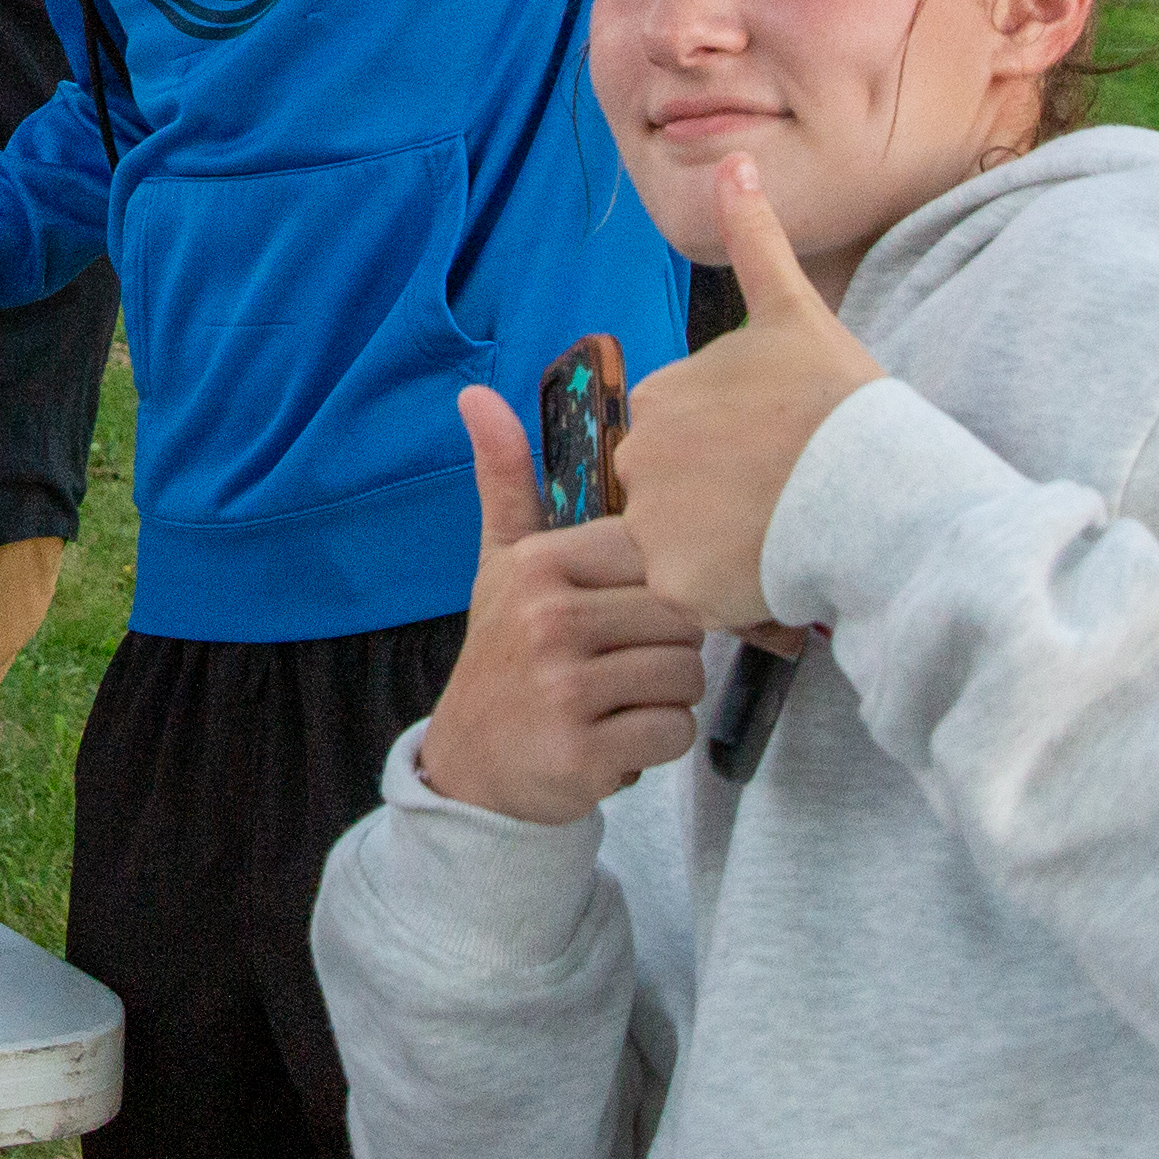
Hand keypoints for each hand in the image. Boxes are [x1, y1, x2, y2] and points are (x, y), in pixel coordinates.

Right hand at [411, 382, 717, 825]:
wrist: (473, 765)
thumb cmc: (505, 654)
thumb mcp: (500, 564)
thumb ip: (505, 481)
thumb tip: (475, 393)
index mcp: (540, 564)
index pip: (656, 556)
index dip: (656, 586)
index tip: (623, 609)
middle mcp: (548, 620)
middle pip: (680, 617)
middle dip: (666, 646)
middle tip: (620, 663)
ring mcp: (563, 688)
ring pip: (686, 674)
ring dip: (666, 695)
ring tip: (619, 697)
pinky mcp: (582, 752)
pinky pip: (675, 730)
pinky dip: (658, 741)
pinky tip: (617, 735)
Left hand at [613, 158, 886, 632]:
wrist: (883, 490)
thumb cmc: (845, 404)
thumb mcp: (795, 314)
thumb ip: (755, 242)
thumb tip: (734, 161)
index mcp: (658, 398)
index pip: (681, 441)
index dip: (734, 457)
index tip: (782, 456)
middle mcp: (637, 458)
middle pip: (674, 496)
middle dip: (721, 505)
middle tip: (787, 501)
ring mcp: (652, 524)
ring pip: (683, 549)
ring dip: (725, 551)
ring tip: (787, 537)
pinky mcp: (675, 584)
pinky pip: (695, 599)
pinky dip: (730, 596)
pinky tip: (775, 575)